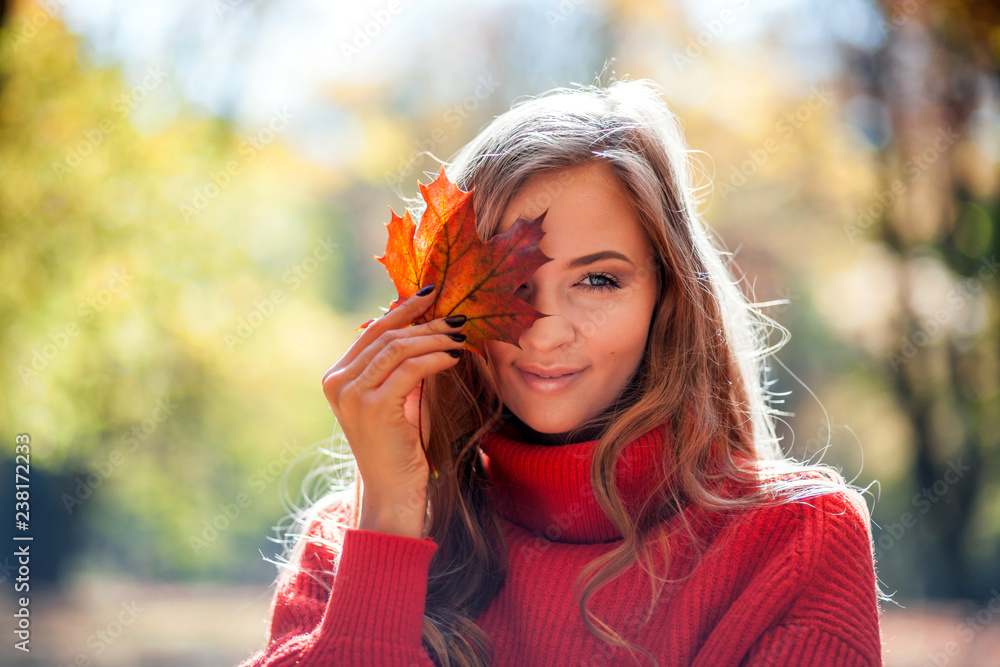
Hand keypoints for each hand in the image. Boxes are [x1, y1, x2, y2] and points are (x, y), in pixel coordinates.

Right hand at [321, 286, 466, 537]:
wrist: (392, 492)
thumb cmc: (399, 446)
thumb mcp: (394, 397)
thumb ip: (398, 365)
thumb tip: (425, 324)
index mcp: (337, 376)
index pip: (372, 330)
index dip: (403, 309)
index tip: (431, 295)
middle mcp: (338, 382)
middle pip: (386, 334)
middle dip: (425, 321)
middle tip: (457, 316)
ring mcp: (352, 394)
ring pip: (398, 347)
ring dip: (435, 338)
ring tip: (461, 336)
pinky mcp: (374, 407)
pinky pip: (410, 368)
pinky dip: (436, 358)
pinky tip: (454, 357)